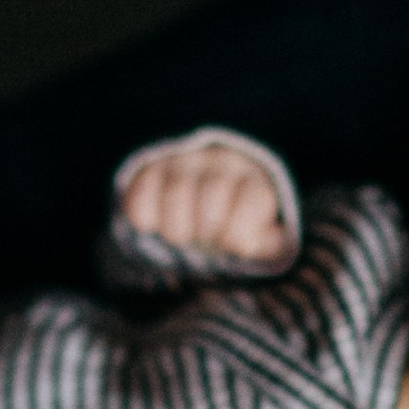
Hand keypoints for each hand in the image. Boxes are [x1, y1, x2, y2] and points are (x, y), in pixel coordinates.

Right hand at [116, 132, 296, 267]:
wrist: (197, 188)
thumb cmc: (231, 220)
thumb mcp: (256, 231)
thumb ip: (268, 241)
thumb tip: (267, 241)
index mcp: (251, 178)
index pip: (252, 201)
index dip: (239, 233)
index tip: (232, 246)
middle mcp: (218, 162)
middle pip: (212, 201)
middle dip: (207, 233)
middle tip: (205, 241)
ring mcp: (182, 162)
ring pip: (176, 196)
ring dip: (177, 231)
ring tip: (183, 236)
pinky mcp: (148, 171)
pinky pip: (140, 199)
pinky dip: (145, 221)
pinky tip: (155, 226)